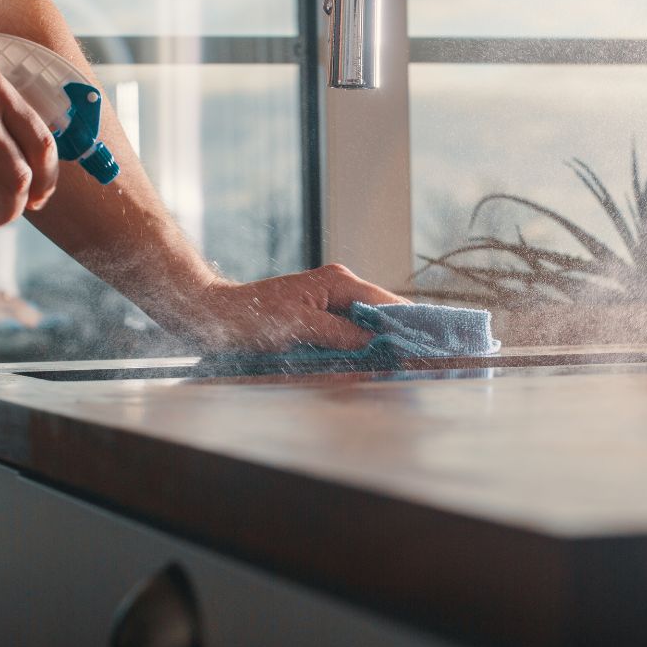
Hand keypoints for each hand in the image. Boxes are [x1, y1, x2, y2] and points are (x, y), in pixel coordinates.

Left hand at [178, 264, 408, 352]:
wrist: (216, 317)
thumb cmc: (252, 317)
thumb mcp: (300, 327)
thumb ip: (341, 334)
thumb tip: (377, 342)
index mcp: (339, 281)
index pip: (386, 302)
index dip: (409, 322)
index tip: (430, 341)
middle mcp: (339, 287)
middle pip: (381, 313)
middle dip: (400, 335)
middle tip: (422, 360)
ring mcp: (330, 302)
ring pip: (368, 325)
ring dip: (382, 344)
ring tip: (404, 364)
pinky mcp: (321, 317)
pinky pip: (351, 332)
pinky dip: (363, 347)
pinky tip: (373, 363)